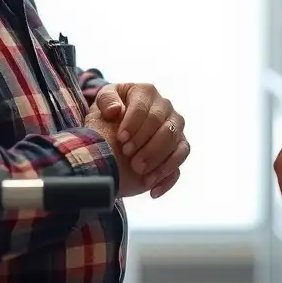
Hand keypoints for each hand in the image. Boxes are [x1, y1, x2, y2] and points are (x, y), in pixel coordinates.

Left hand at [91, 83, 189, 198]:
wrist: (114, 136)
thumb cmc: (107, 117)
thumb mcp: (100, 106)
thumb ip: (105, 102)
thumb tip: (116, 110)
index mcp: (146, 92)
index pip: (144, 107)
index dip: (133, 124)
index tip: (120, 139)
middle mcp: (165, 106)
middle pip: (163, 125)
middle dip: (146, 143)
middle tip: (128, 156)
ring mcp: (175, 126)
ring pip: (175, 141)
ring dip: (158, 158)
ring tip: (139, 172)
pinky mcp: (180, 146)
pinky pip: (181, 159)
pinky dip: (168, 176)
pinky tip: (152, 190)